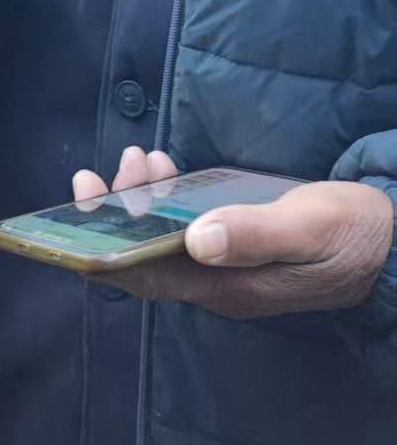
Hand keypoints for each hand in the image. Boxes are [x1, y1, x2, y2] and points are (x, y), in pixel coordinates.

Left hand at [71, 146, 393, 317]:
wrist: (393, 241)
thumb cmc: (353, 234)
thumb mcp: (308, 230)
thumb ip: (255, 235)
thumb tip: (197, 238)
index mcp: (226, 288)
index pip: (145, 278)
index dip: (102, 249)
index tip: (80, 208)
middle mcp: (216, 283)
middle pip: (143, 255)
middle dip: (115, 214)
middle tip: (107, 169)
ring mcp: (222, 266)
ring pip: (160, 237)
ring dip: (139, 199)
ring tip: (138, 156)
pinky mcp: (233, 245)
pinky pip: (182, 226)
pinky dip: (165, 196)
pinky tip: (163, 166)